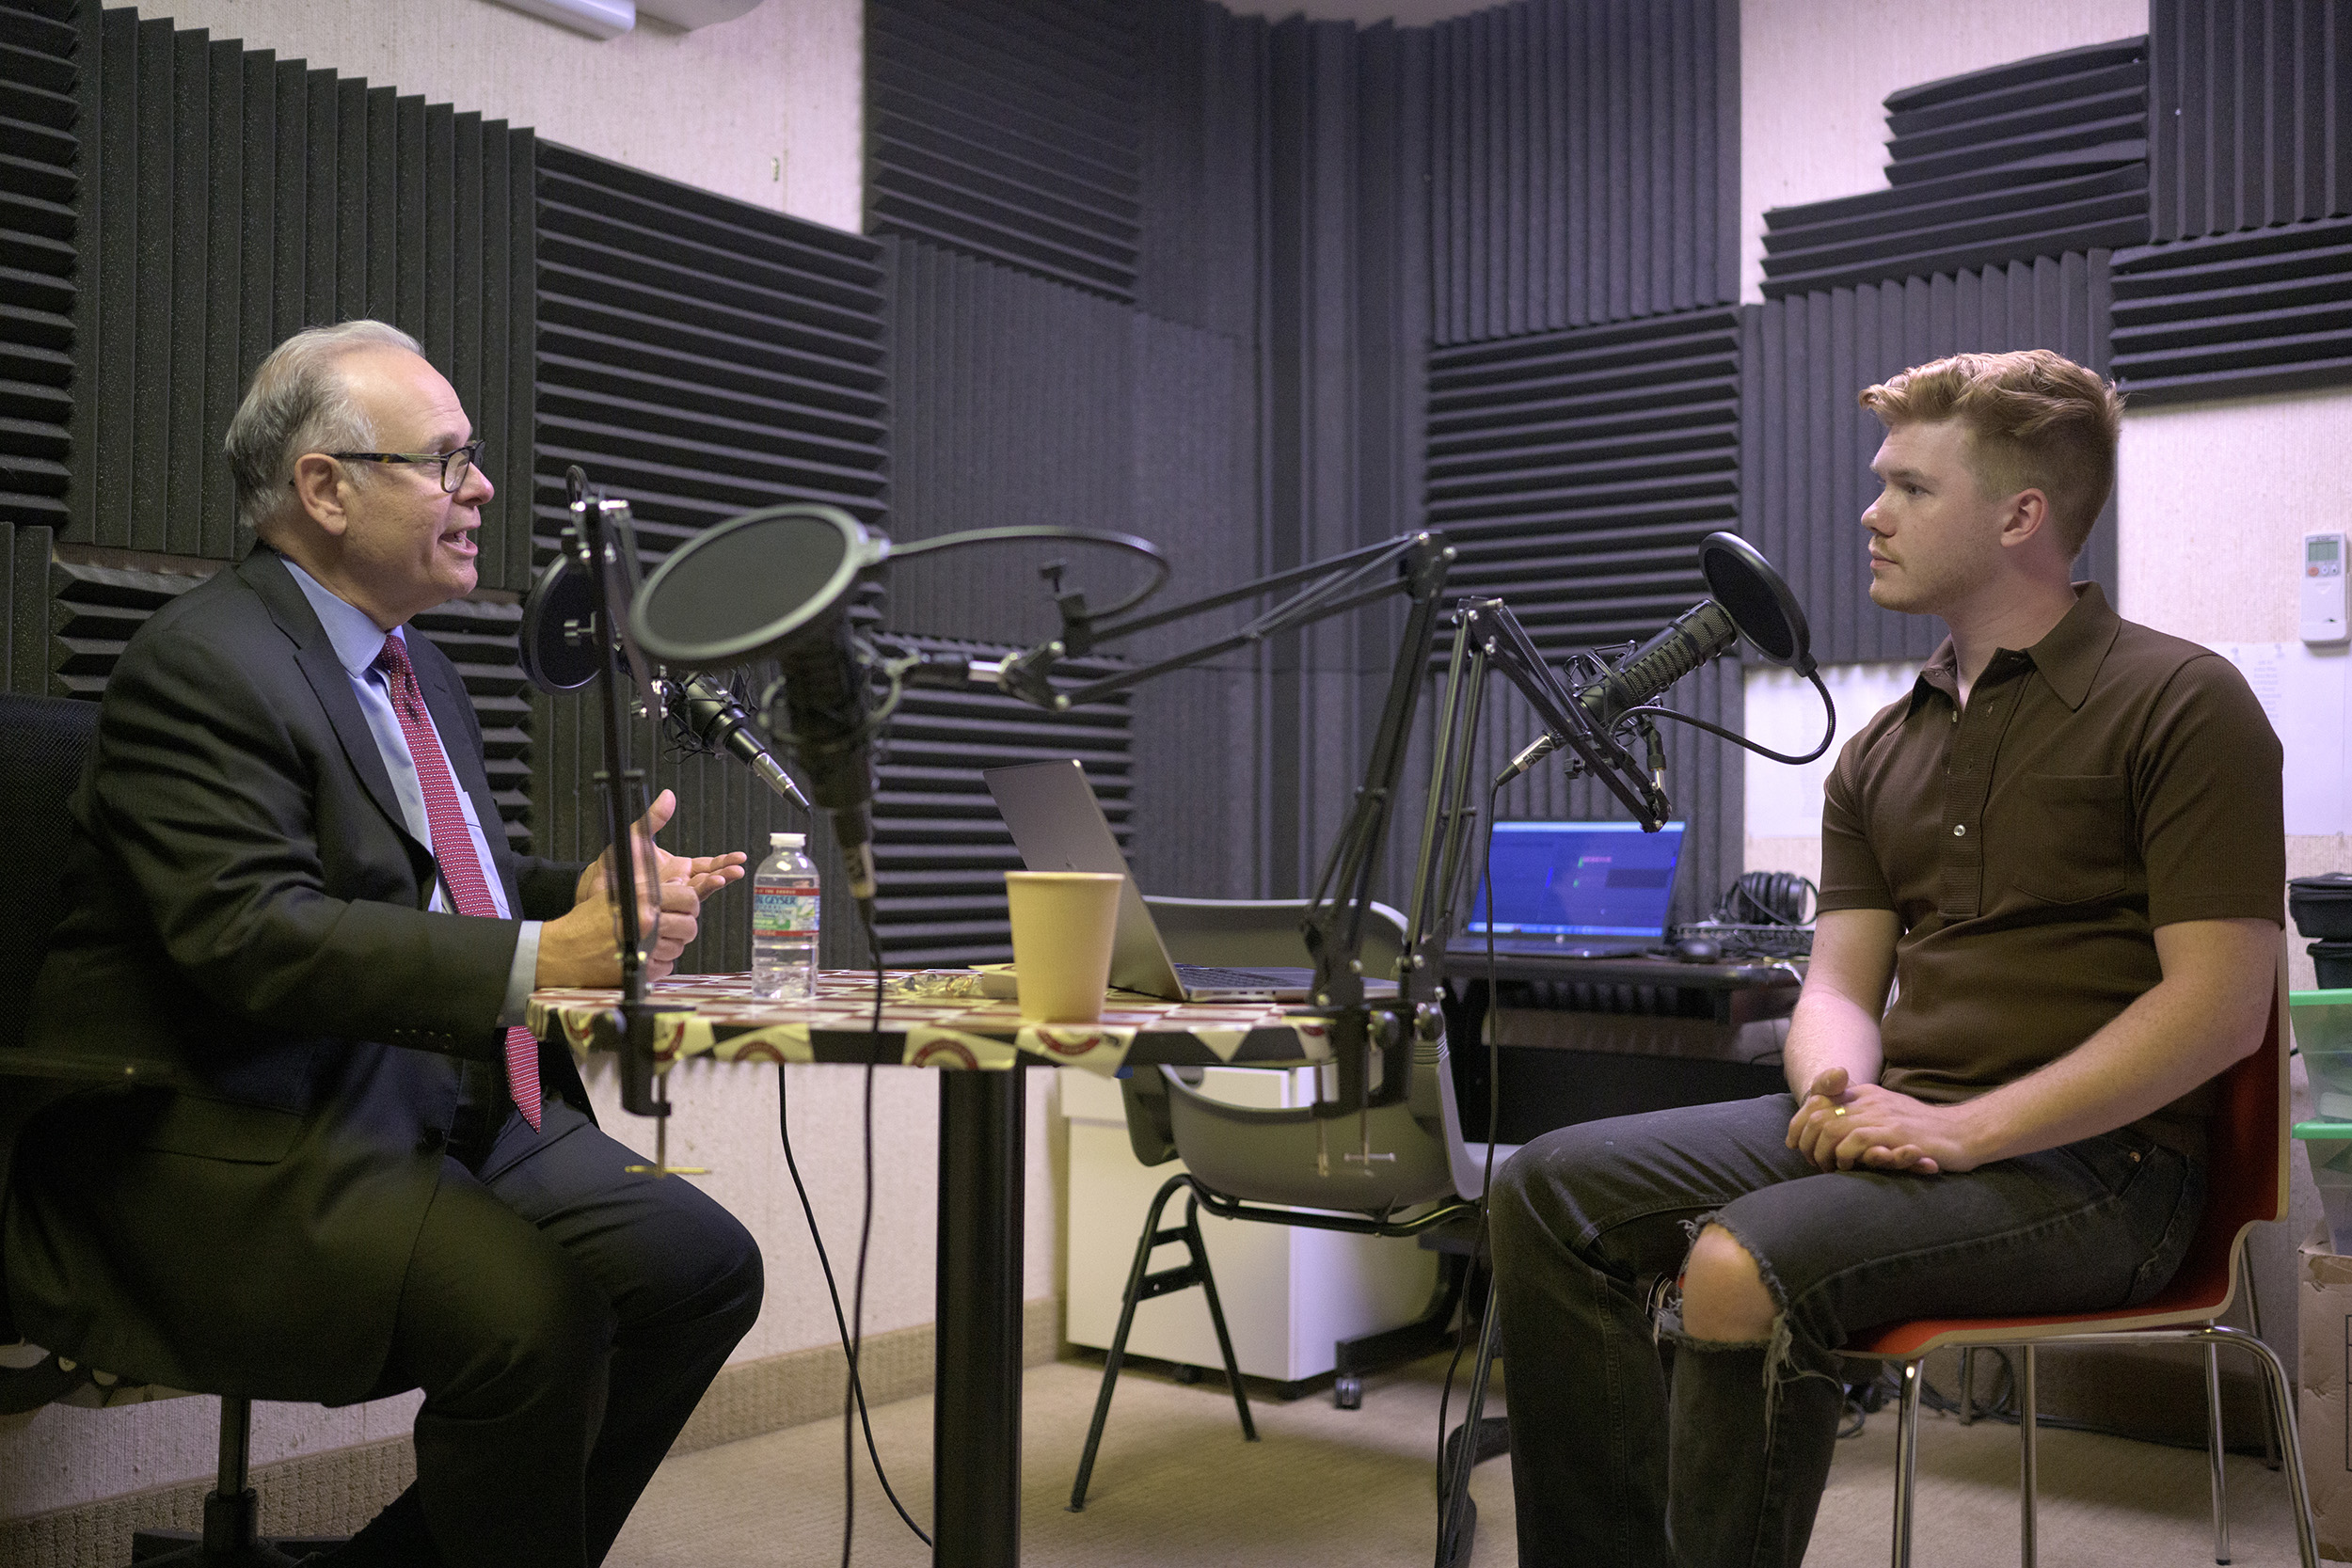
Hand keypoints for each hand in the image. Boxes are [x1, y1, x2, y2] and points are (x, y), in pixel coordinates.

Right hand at [537, 870, 703, 987]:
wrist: (562, 951)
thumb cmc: (585, 922)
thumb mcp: (616, 894)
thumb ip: (649, 890)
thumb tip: (679, 885)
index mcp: (642, 900)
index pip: (689, 899)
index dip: (689, 904)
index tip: (683, 908)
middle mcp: (646, 924)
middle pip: (689, 926)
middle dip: (683, 927)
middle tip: (671, 926)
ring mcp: (645, 949)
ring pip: (679, 948)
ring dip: (670, 945)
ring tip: (652, 941)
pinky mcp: (641, 971)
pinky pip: (667, 967)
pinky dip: (659, 963)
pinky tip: (644, 955)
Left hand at [574, 789, 748, 904]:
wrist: (595, 889)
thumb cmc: (614, 865)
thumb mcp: (636, 836)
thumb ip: (654, 818)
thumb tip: (667, 796)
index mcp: (676, 868)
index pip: (706, 865)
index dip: (723, 862)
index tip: (738, 859)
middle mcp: (677, 885)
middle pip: (709, 880)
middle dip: (724, 874)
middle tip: (736, 870)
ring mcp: (671, 899)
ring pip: (699, 894)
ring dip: (713, 886)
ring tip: (722, 879)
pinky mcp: (663, 910)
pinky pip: (684, 908)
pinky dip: (695, 900)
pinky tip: (702, 893)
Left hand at [1786, 1068, 1974, 1174]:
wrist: (1964, 1133)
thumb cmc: (1925, 1132)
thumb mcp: (1888, 1116)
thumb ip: (1862, 1117)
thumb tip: (1830, 1134)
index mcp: (1866, 1093)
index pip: (1818, 1100)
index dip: (1799, 1123)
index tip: (1794, 1144)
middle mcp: (1870, 1099)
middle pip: (1818, 1113)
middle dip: (1807, 1140)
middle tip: (1812, 1162)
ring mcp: (1882, 1115)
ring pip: (1831, 1126)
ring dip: (1823, 1151)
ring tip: (1827, 1168)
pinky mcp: (1895, 1133)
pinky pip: (1855, 1140)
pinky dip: (1844, 1155)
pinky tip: (1847, 1167)